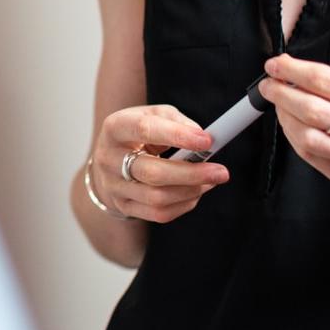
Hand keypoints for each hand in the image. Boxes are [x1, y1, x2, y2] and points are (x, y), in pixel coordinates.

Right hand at [92, 105, 229, 223]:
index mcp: (115, 128)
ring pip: (156, 198)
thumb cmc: (138, 133)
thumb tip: (202, 138)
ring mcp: (113, 186)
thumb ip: (177, 122)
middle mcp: (108, 158)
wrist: (110, 160)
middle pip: (152, 172)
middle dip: (191, 174)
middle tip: (221, 172)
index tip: (207, 141)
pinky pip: (158, 214)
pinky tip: (195, 192)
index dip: (177, 136)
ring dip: (191, 191)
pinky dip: (183, 204)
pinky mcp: (123, 206)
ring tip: (211, 181)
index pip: (144, 130)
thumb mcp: (153, 115)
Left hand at [257, 54, 329, 213]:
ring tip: (279, 104)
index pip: (327, 81)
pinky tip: (290, 126)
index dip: (294, 71)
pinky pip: (311, 157)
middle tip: (269, 84)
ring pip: (307, 136)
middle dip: (282, 93)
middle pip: (312, 109)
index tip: (277, 64)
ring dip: (284, 117)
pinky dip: (294, 138)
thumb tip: (300, 75)